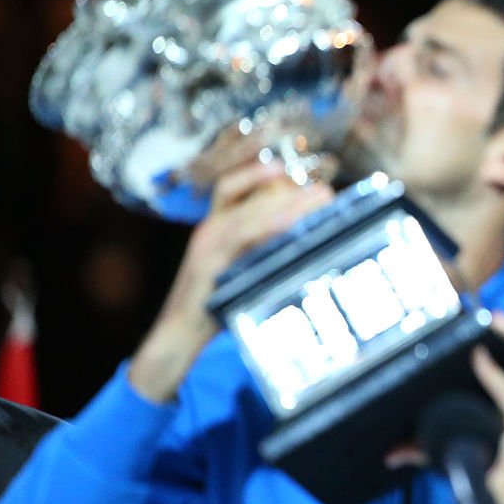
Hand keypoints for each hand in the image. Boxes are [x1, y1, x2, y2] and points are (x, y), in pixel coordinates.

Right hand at [129, 161, 332, 401]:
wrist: (179, 334)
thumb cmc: (214, 306)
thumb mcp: (237, 271)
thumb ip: (259, 254)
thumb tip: (301, 243)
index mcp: (214, 227)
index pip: (231, 187)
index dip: (258, 173)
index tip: (290, 169)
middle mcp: (209, 229)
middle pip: (247, 195)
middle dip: (287, 188)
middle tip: (324, 191)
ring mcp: (207, 246)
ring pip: (250, 214)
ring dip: (289, 205)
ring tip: (319, 201)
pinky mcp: (209, 265)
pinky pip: (243, 238)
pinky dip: (270, 227)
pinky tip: (293, 224)